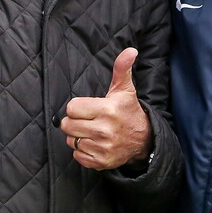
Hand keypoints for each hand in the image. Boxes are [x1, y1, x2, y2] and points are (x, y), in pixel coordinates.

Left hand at [61, 48, 152, 170]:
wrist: (143, 139)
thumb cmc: (128, 111)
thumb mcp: (124, 89)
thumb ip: (122, 68)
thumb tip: (131, 50)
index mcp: (107, 110)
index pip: (72, 108)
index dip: (77, 107)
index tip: (88, 108)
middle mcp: (104, 130)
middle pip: (68, 125)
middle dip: (74, 121)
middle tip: (88, 120)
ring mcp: (102, 148)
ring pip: (71, 141)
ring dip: (78, 136)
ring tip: (92, 131)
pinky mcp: (101, 162)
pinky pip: (77, 156)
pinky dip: (82, 151)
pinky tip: (94, 143)